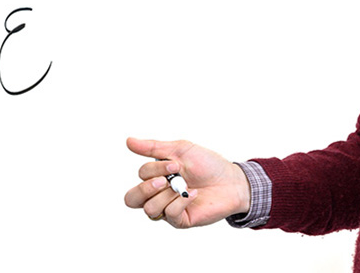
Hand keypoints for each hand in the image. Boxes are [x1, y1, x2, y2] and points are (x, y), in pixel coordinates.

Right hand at [123, 137, 251, 228]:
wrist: (231, 180)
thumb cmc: (207, 164)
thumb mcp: (180, 150)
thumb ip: (153, 147)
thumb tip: (128, 141)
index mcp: (156, 176)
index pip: (141, 176)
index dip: (154, 169)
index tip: (176, 164)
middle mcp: (158, 194)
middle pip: (131, 199)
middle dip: (146, 188)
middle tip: (165, 181)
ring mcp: (168, 208)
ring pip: (149, 209)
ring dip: (167, 195)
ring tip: (184, 187)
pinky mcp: (181, 220)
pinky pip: (170, 215)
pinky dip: (181, 202)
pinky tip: (194, 194)